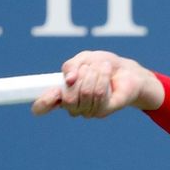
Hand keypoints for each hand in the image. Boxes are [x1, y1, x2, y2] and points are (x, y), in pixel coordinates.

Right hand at [30, 50, 162, 117]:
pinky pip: (99, 95)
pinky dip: (103, 78)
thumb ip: (72, 65)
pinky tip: (107, 73)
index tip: (50, 93)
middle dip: (80, 77)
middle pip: (68, 98)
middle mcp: (72, 106)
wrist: (126, 71)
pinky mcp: (102, 111)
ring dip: (94, 74)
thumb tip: (68, 79)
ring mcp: (87, 111)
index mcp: (62, 93)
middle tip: (89, 68)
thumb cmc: (102, 66)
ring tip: (102, 68)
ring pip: (85, 94)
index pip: (43, 106)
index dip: (42, 103)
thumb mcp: (85, 58)